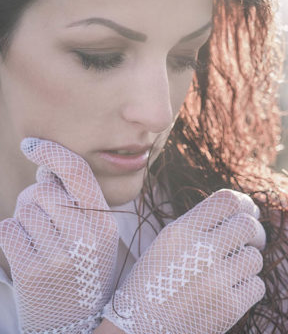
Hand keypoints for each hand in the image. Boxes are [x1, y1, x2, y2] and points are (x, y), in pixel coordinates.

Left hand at [0, 138, 118, 332]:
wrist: (75, 322)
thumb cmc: (83, 270)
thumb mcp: (96, 237)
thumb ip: (79, 203)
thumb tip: (46, 168)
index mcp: (104, 224)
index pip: (77, 174)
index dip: (52, 153)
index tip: (31, 145)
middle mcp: (85, 236)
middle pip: (43, 189)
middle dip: (37, 197)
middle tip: (45, 220)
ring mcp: (58, 255)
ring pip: (24, 209)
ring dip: (25, 219)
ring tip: (41, 241)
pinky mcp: (31, 270)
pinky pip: (7, 230)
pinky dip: (11, 235)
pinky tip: (26, 252)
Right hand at [103, 189, 265, 333]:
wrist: (139, 332)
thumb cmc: (154, 285)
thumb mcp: (166, 244)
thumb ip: (200, 223)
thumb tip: (244, 209)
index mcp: (181, 232)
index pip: (227, 201)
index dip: (246, 204)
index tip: (250, 213)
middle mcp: (200, 251)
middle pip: (249, 226)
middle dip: (256, 233)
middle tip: (253, 242)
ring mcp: (216, 281)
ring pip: (255, 258)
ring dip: (249, 264)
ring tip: (231, 273)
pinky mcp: (229, 308)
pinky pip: (257, 286)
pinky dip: (249, 288)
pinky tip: (231, 292)